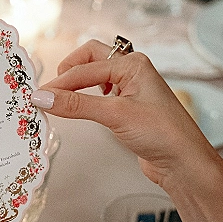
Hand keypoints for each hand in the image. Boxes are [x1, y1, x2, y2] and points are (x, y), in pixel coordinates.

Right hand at [31, 39, 214, 188]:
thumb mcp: (115, 115)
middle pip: (90, 59)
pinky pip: (100, 93)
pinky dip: (86, 97)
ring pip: (95, 76)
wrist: (184, 162)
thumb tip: (43, 98)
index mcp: (133, 63)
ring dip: (77, 84)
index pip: (86, 68)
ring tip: (61, 98)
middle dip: (69, 72)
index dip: (60, 83)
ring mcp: (132, 88)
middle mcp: (132, 70)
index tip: (38, 97)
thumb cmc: (162, 134)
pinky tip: (81, 107)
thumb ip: (77, 105)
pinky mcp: (129, 107)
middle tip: (50, 90)